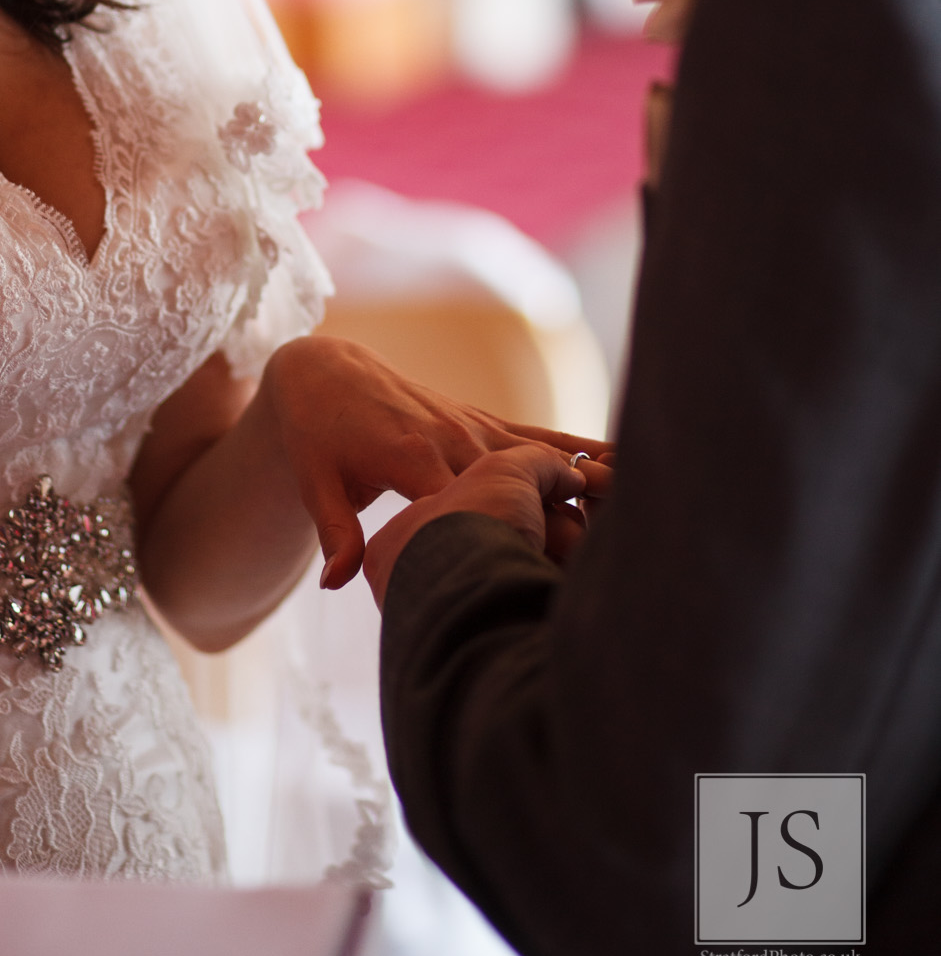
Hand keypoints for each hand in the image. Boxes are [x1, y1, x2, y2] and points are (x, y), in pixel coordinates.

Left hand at [255, 335, 608, 588]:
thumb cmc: (316, 434)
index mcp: (413, 459)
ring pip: (540, 460)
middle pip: (519, 490)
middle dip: (560, 526)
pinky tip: (625, 461)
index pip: (471, 507)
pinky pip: (538, 436)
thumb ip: (335, 532)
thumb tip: (338, 584)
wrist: (325, 371)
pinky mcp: (482, 421)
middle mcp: (453, 439)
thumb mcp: (315, 481)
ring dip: (585, 486)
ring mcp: (473, 428)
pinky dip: (579, 448)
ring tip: (642, 515)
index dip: (506, 538)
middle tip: (613, 566)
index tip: (543, 571)